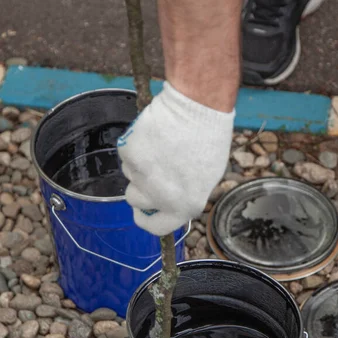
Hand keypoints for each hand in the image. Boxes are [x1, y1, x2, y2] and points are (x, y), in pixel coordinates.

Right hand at [117, 81, 233, 235]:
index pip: (157, 227)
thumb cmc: (209, 140)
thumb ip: (184, 195)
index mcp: (185, 206)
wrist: (199, 108)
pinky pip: (126, 156)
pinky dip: (136, 147)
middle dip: (140, 188)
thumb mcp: (206, 178)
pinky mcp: (130, 154)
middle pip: (136, 201)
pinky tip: (155, 136)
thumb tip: (167, 201)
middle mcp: (161, 197)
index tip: (146, 212)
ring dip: (140, 166)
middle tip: (154, 170)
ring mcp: (142, 176)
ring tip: (161, 148)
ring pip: (130, 176)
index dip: (148, 219)